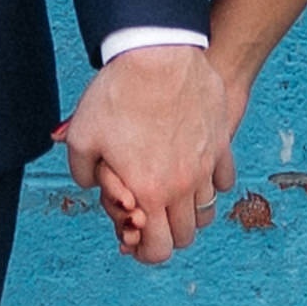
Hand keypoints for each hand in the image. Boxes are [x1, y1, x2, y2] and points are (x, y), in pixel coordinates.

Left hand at [60, 44, 238, 265]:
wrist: (157, 51)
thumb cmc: (118, 92)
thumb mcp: (81, 136)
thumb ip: (83, 173)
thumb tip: (95, 185)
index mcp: (148, 192)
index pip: (158, 250)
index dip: (146, 254)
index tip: (137, 242)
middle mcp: (182, 186)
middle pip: (185, 236)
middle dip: (166, 235)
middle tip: (150, 218)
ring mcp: (206, 164)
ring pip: (207, 211)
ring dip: (189, 213)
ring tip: (172, 197)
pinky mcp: (221, 141)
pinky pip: (225, 179)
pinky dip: (213, 184)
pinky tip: (196, 172)